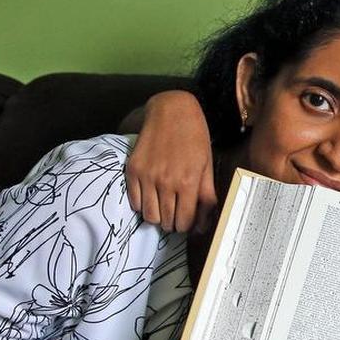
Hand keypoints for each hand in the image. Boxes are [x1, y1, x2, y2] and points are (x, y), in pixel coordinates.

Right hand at [125, 90, 217, 232]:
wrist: (171, 112)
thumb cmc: (194, 139)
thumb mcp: (207, 166)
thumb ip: (206, 196)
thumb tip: (202, 224)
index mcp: (188, 182)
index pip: (184, 221)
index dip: (186, 227)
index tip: (187, 222)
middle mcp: (166, 182)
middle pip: (166, 222)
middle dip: (173, 223)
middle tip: (176, 216)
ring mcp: (147, 177)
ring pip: (149, 216)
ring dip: (157, 217)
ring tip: (164, 207)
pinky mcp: (132, 171)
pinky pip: (134, 202)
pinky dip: (143, 205)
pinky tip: (152, 196)